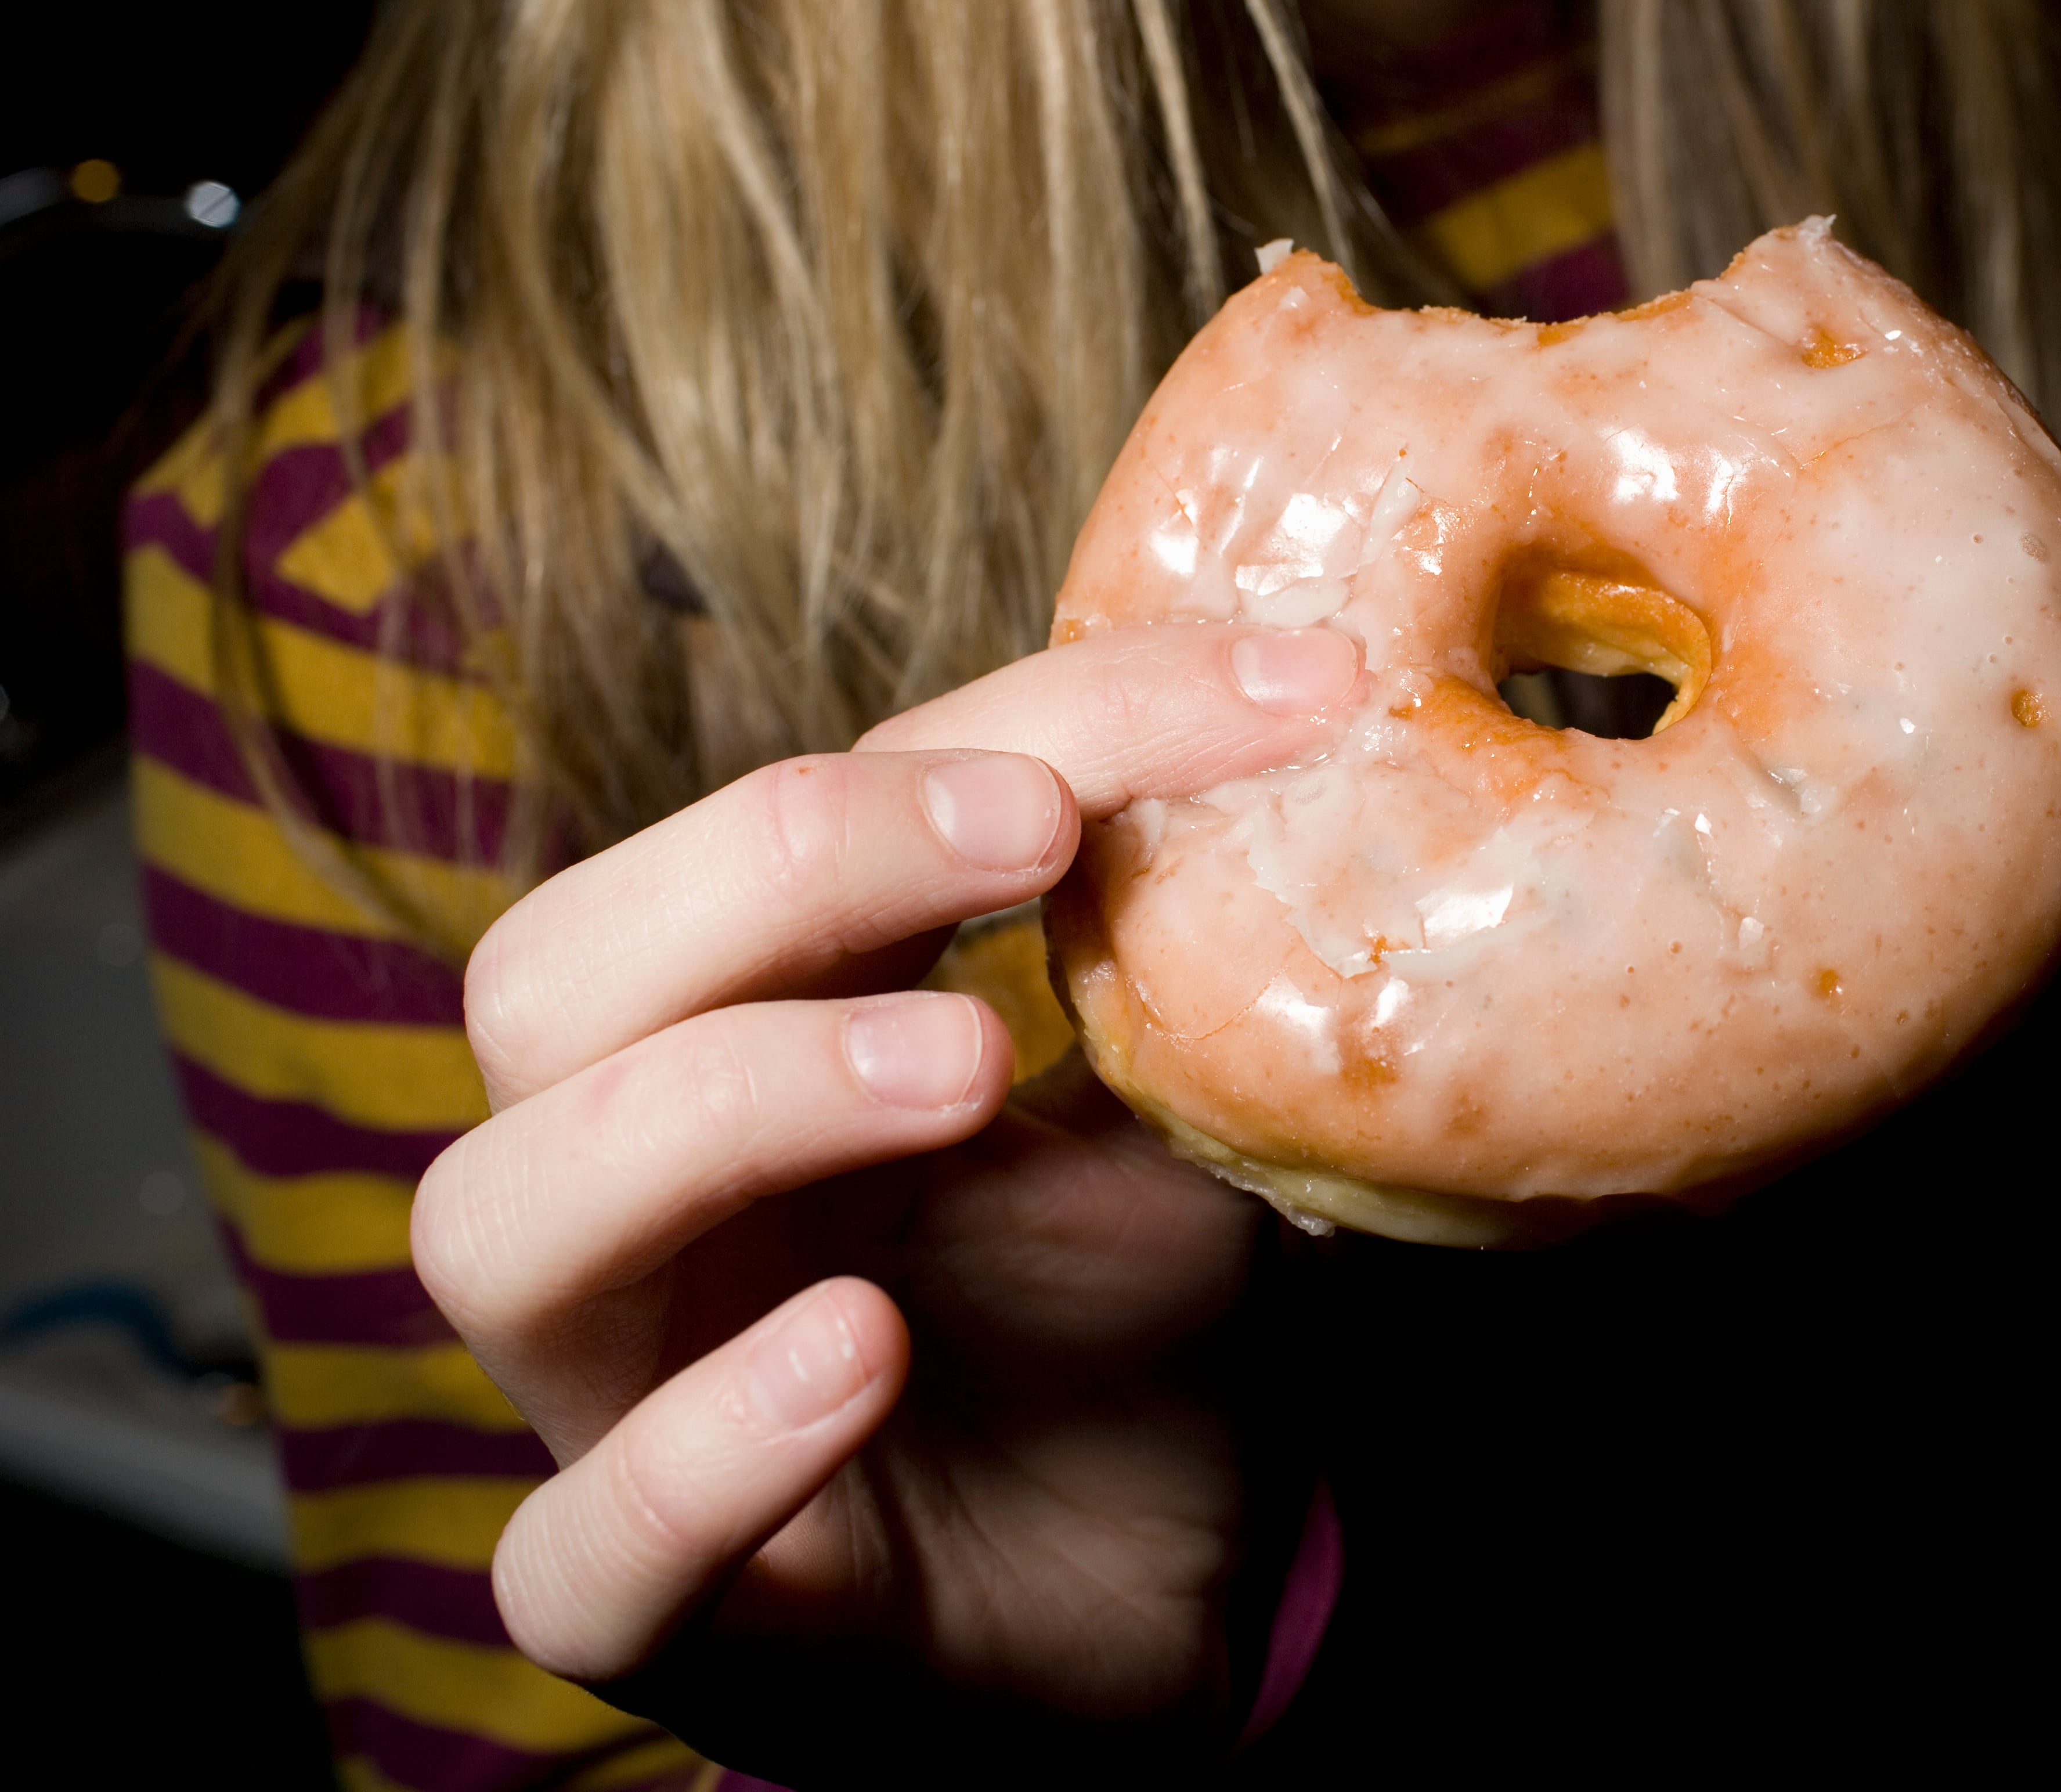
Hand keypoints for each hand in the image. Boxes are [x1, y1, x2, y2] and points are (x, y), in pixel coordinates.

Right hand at [412, 624, 1360, 1775]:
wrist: (1152, 1618)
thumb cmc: (1126, 1346)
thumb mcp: (1171, 1123)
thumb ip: (1174, 967)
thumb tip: (1311, 731)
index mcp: (752, 1037)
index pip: (809, 821)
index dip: (1030, 721)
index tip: (1271, 686)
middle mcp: (644, 1195)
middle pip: (552, 976)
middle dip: (779, 865)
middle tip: (1028, 835)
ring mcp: (620, 1399)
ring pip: (505, 1218)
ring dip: (726, 1100)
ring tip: (958, 1062)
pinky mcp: (658, 1606)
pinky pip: (579, 1545)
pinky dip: (704, 1442)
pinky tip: (859, 1351)